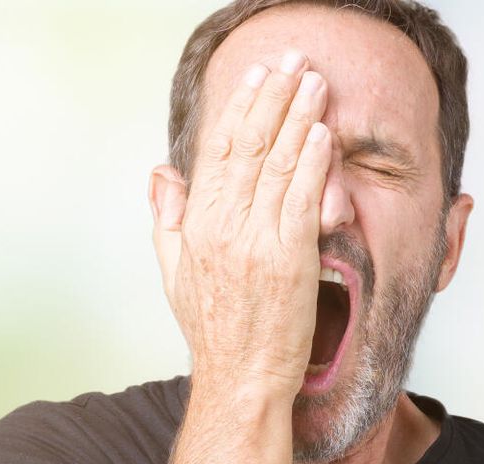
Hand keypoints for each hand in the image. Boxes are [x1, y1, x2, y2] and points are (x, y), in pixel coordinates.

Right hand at [149, 51, 330, 396]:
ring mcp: (254, 241)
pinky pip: (301, 200)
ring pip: (277, 164)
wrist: (241, 380)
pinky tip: (322, 134)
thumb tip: (161, 173)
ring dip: (298, 116)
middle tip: (293, 62)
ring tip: (315, 83)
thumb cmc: (217, 331)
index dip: (240, 108)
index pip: (218, 150)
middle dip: (273, 97)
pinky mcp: (288, 260)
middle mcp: (221, 226)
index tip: (258, 77)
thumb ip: (168, 217)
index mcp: (195, 224)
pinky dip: (313, 163)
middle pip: (248, 145)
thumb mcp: (176, 271)